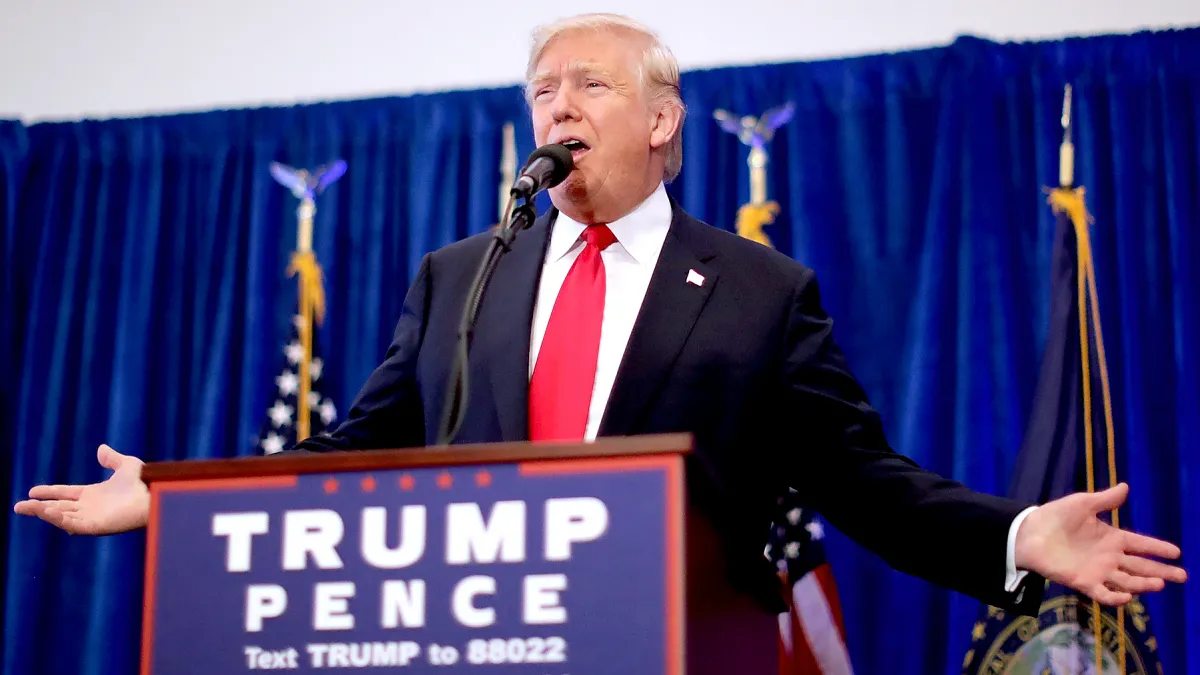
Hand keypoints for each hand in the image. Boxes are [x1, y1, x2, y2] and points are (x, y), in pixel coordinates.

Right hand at [13, 444, 149, 534]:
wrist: (156, 492)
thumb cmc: (145, 481)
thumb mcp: (125, 465)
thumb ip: (111, 459)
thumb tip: (101, 449)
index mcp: (94, 494)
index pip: (66, 494)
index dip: (49, 492)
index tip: (32, 491)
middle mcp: (91, 507)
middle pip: (59, 508)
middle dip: (38, 507)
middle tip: (18, 506)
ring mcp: (92, 517)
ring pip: (61, 517)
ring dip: (43, 513)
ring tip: (24, 507)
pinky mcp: (96, 526)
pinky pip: (72, 524)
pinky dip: (58, 518)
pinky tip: (45, 511)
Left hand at [1014, 483, 1186, 604]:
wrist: (1028, 532)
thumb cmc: (1055, 516)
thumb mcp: (1081, 504)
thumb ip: (1104, 500)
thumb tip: (1125, 487)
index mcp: (1111, 537)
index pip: (1140, 544)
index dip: (1157, 548)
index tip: (1176, 552)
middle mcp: (1108, 557)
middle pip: (1140, 566)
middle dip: (1161, 571)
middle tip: (1182, 576)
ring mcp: (1097, 570)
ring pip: (1127, 581)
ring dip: (1143, 583)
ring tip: (1160, 584)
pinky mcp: (1083, 582)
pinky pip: (1103, 593)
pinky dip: (1115, 598)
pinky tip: (1128, 596)